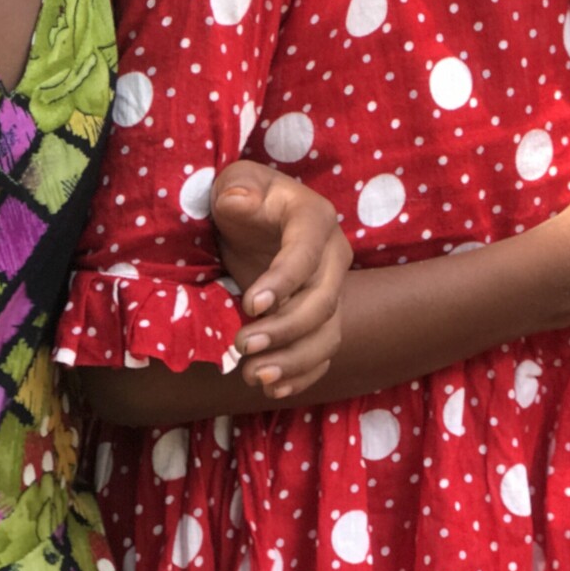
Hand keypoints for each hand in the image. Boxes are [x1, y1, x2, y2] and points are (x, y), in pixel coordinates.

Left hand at [210, 161, 350, 398]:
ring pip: (328, 335)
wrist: (257, 221)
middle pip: (323, 302)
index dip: (283, 281)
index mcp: (314, 219)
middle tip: (242, 346)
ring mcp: (331, 291)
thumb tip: (239, 201)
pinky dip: (303, 375)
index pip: (306, 253)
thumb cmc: (245, 198)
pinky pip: (324, 354)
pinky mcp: (322, 319)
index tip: (250, 304)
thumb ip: (238, 187)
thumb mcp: (235, 182)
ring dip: (294, 361)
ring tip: (253, 376)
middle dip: (285, 329)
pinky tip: (273, 388)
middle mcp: (333, 258)